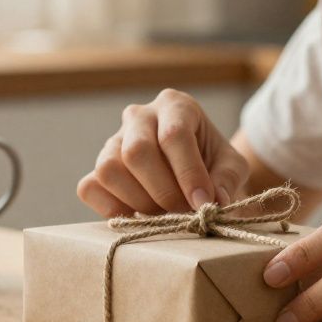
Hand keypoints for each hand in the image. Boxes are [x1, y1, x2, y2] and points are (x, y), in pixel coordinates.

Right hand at [76, 89, 249, 215]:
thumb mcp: (232, 166)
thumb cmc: (213, 164)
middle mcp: (139, 116)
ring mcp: (113, 140)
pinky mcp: (96, 168)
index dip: (188, 173)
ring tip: (164, 213)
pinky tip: (138, 216)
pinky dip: (111, 208)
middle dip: (163, 191)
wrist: (194, 173)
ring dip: (138, 202)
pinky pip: (89, 187)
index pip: (173, 135)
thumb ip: (228, 179)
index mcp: (175, 105)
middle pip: (137, 151)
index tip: (203, 204)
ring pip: (109, 169)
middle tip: (183, 212)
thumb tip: (217, 200)